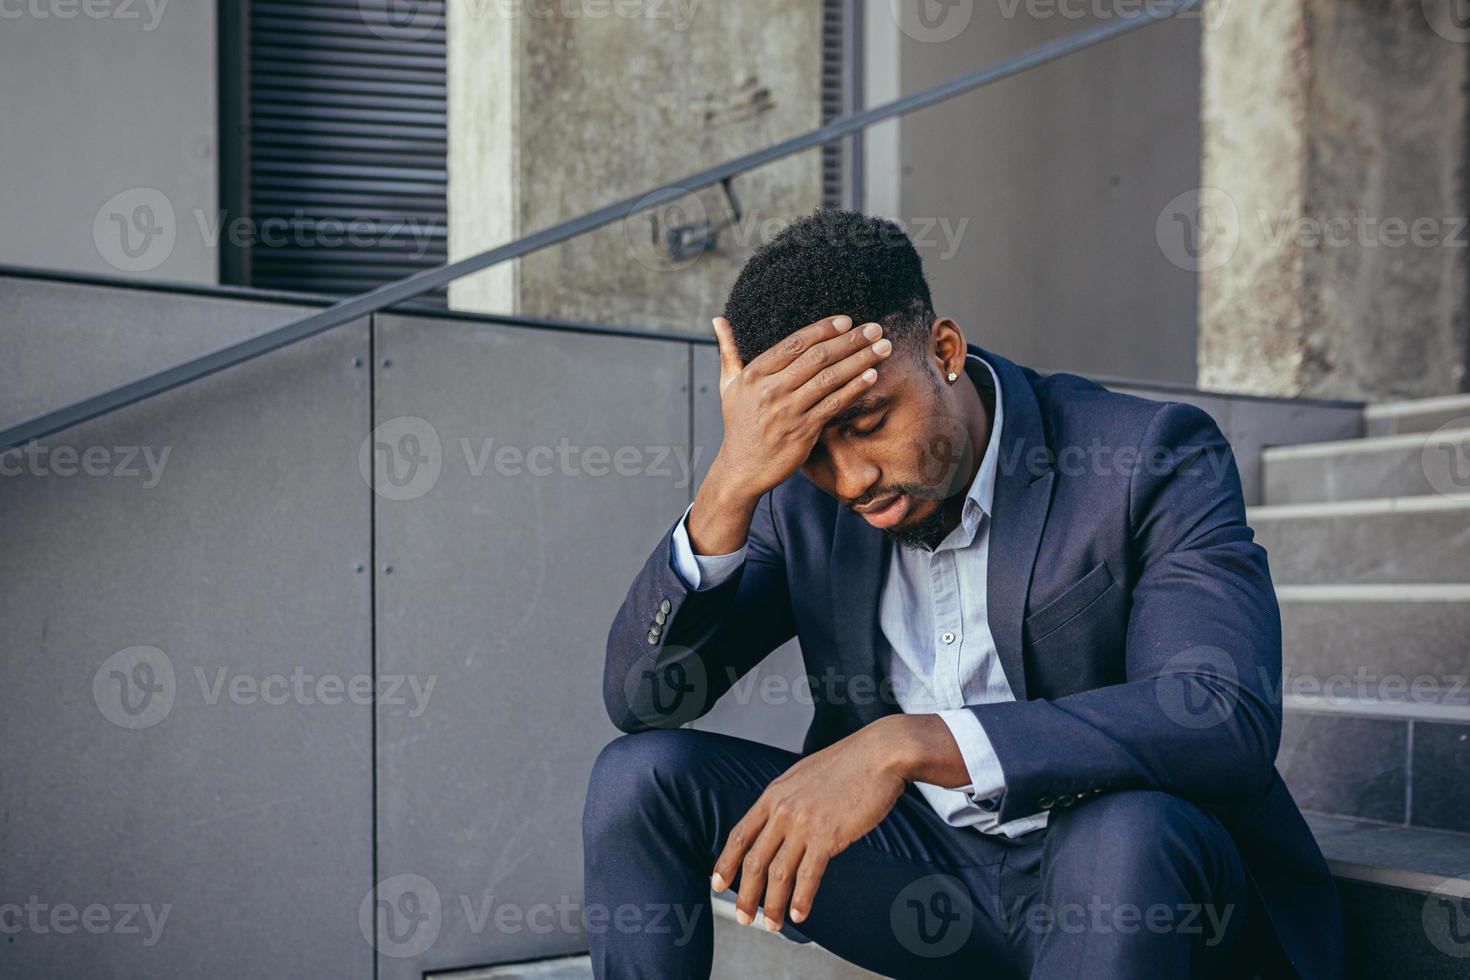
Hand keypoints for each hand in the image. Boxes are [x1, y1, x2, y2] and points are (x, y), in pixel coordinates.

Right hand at [687, 314, 892, 554]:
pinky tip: (872, 376)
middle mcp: (771, 389)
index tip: (846, 320)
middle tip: (875, 328)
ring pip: (830, 378)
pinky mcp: (803, 431)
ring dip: (861, 360)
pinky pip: (834, 404)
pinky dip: (854, 388)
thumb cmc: (739, 425)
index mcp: (754, 374)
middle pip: (817, 357)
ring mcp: (788, 411)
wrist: (741, 470)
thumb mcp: (728, 386)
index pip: (794, 343)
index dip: (823, 329)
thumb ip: (728, 352)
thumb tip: (718, 320)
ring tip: (883, 347)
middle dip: (851, 340)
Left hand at [709, 719, 908, 931]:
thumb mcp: (804, 775)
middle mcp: (783, 810)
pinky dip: (801, 900)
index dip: (725, 863)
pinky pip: (808, 876)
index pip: (740, 835)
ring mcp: (804, 824)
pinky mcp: (828, 836)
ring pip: (778, 873)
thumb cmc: (849, 763)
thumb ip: (788, 798)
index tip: (717, 884)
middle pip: (754, 860)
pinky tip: (799, 915)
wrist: (880, 754)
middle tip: (744, 917)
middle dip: (745, 894)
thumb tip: (780, 821)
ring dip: (771, 904)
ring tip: (770, 925)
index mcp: (774, 794)